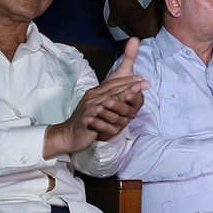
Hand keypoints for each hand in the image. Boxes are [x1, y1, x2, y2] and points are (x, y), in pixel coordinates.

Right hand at [44, 38, 147, 157]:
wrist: (70, 134)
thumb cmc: (88, 120)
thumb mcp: (99, 107)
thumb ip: (111, 98)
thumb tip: (126, 93)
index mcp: (96, 93)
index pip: (114, 83)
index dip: (128, 80)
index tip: (142, 79)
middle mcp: (92, 98)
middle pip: (113, 89)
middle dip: (129, 86)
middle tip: (143, 83)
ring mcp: (89, 108)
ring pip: (107, 100)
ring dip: (120, 97)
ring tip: (133, 94)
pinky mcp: (86, 119)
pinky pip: (99, 117)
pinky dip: (108, 115)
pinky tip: (118, 115)